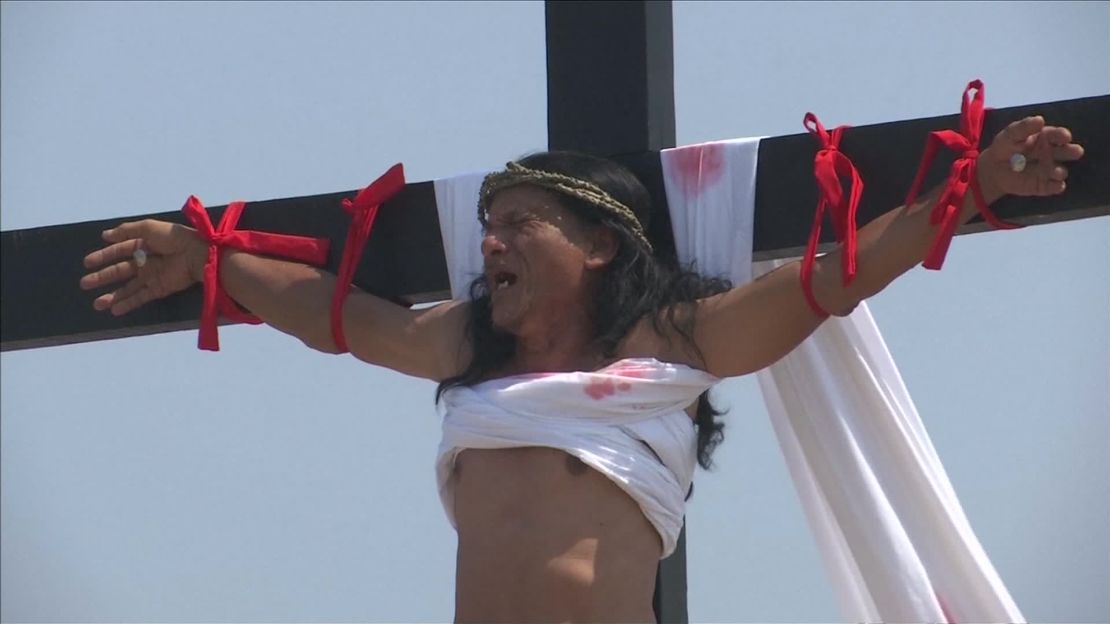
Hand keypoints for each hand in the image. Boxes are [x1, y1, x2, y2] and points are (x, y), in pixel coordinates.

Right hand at [80, 220, 207, 314]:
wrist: (196, 254)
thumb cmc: (174, 238)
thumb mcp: (148, 227)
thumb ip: (127, 230)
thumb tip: (105, 235)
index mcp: (144, 244)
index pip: (120, 250)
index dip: (104, 256)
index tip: (87, 262)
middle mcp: (146, 261)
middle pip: (120, 271)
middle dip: (102, 277)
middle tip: (84, 283)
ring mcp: (152, 276)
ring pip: (128, 288)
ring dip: (112, 296)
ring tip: (96, 304)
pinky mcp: (160, 289)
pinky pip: (140, 297)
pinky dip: (128, 304)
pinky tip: (114, 310)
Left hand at [977, 116, 1084, 201]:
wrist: (993, 169)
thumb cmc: (1005, 147)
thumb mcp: (1010, 135)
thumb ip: (1024, 127)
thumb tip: (1040, 119)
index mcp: (1045, 138)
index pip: (1057, 135)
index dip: (1062, 135)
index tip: (1065, 136)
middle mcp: (1052, 153)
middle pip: (1066, 152)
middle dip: (1071, 151)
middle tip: (1076, 151)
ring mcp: (1049, 169)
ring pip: (1061, 171)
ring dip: (1059, 171)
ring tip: (1055, 171)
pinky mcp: (1044, 185)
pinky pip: (1054, 187)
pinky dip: (1056, 186)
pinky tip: (1055, 185)